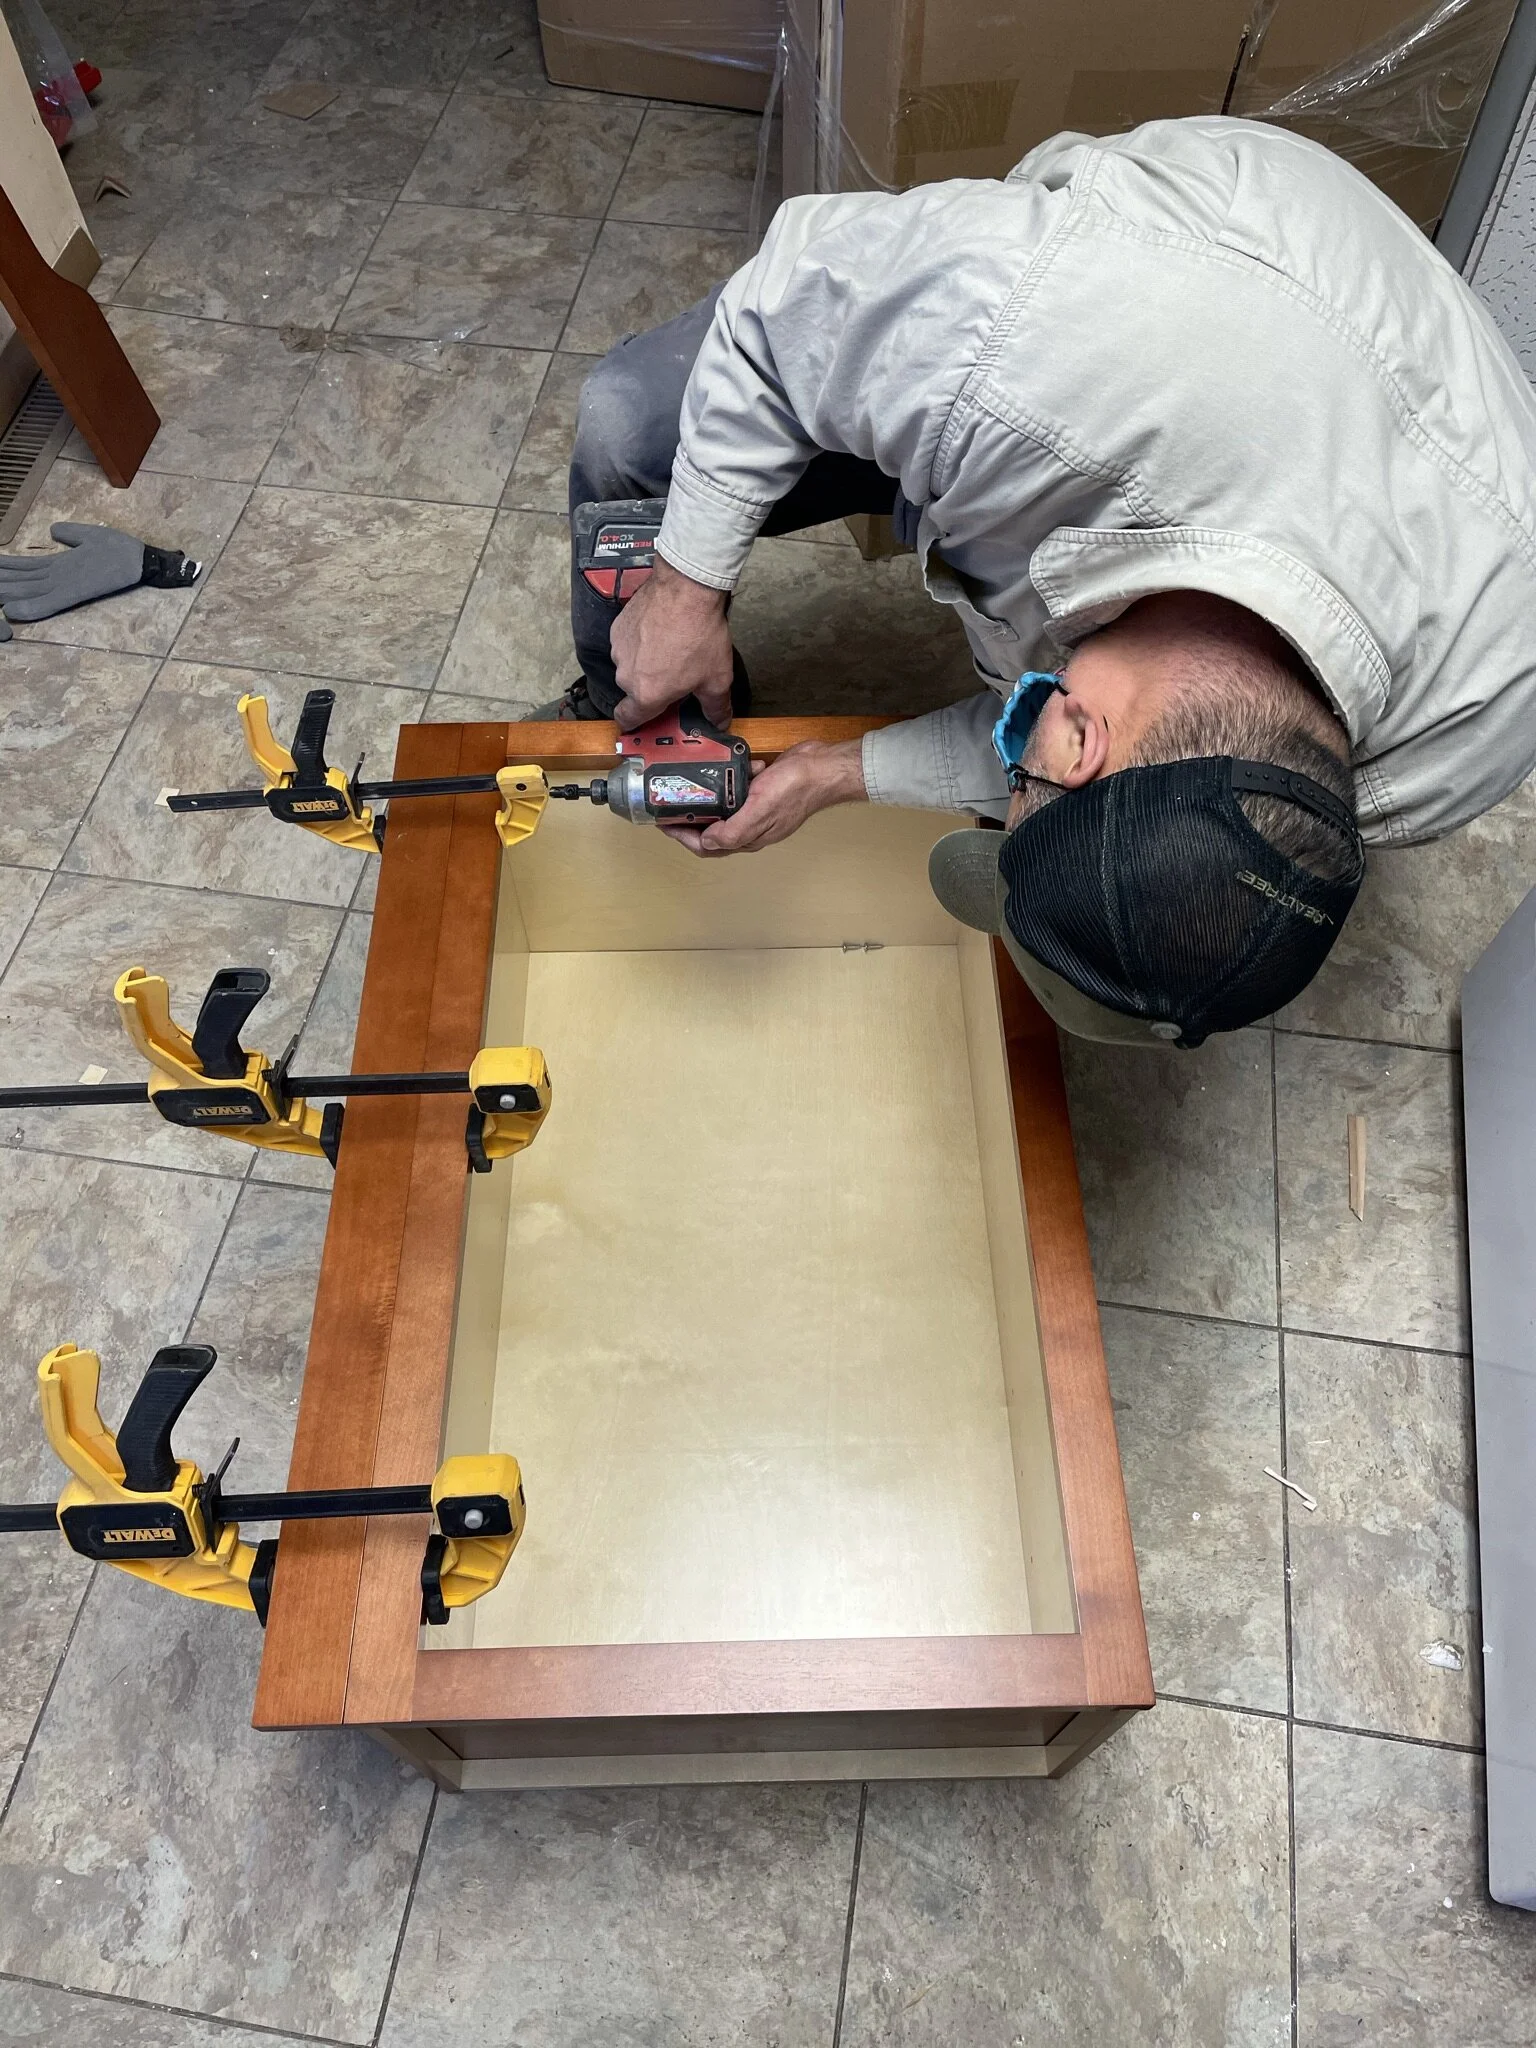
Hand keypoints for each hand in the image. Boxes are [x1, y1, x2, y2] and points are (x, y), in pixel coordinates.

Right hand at [610, 558, 732, 730]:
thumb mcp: (717, 679)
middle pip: (634, 690)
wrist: (686, 589)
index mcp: (647, 694)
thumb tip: (720, 721)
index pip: (626, 719)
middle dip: (651, 686)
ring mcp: (619, 649)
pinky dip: (641, 641)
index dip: (633, 724)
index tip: (641, 721)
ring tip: (671, 649)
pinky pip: (628, 643)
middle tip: (675, 676)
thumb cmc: (699, 633)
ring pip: (630, 665)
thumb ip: (716, 707)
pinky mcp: (618, 627)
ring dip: (646, 662)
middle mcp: (626, 674)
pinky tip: (661, 632)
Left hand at [659, 738, 865, 856]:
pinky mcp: (763, 790)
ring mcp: (758, 809)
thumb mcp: (759, 811)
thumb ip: (732, 831)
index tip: (664, 823)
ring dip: (713, 795)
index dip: (683, 838)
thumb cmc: (794, 789)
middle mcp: (751, 827)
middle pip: (712, 830)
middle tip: (670, 803)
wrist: (823, 768)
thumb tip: (706, 842)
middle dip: (691, 818)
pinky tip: (739, 766)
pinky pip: (740, 787)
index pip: (707, 847)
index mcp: (748, 837)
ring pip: (725, 808)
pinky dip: (736, 777)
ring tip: (696, 781)